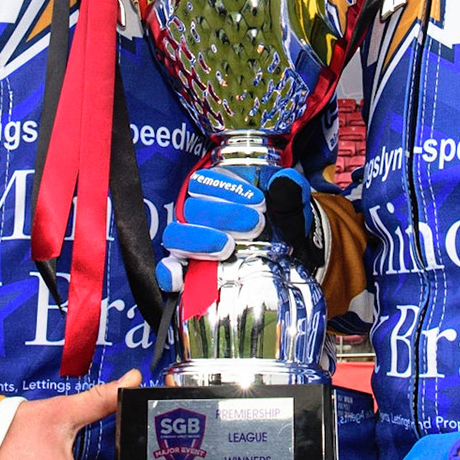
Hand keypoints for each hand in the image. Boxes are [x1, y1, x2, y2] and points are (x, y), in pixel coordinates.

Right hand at [157, 166, 316, 292]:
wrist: (294, 270)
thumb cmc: (288, 235)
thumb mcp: (294, 215)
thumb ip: (292, 196)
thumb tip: (284, 182)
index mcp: (220, 197)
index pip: (203, 183)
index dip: (225, 188)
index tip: (258, 201)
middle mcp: (201, 220)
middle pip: (192, 209)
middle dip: (223, 214)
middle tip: (255, 224)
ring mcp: (192, 249)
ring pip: (176, 237)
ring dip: (199, 240)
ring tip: (228, 247)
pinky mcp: (188, 278)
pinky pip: (165, 274)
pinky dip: (170, 274)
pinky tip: (182, 276)